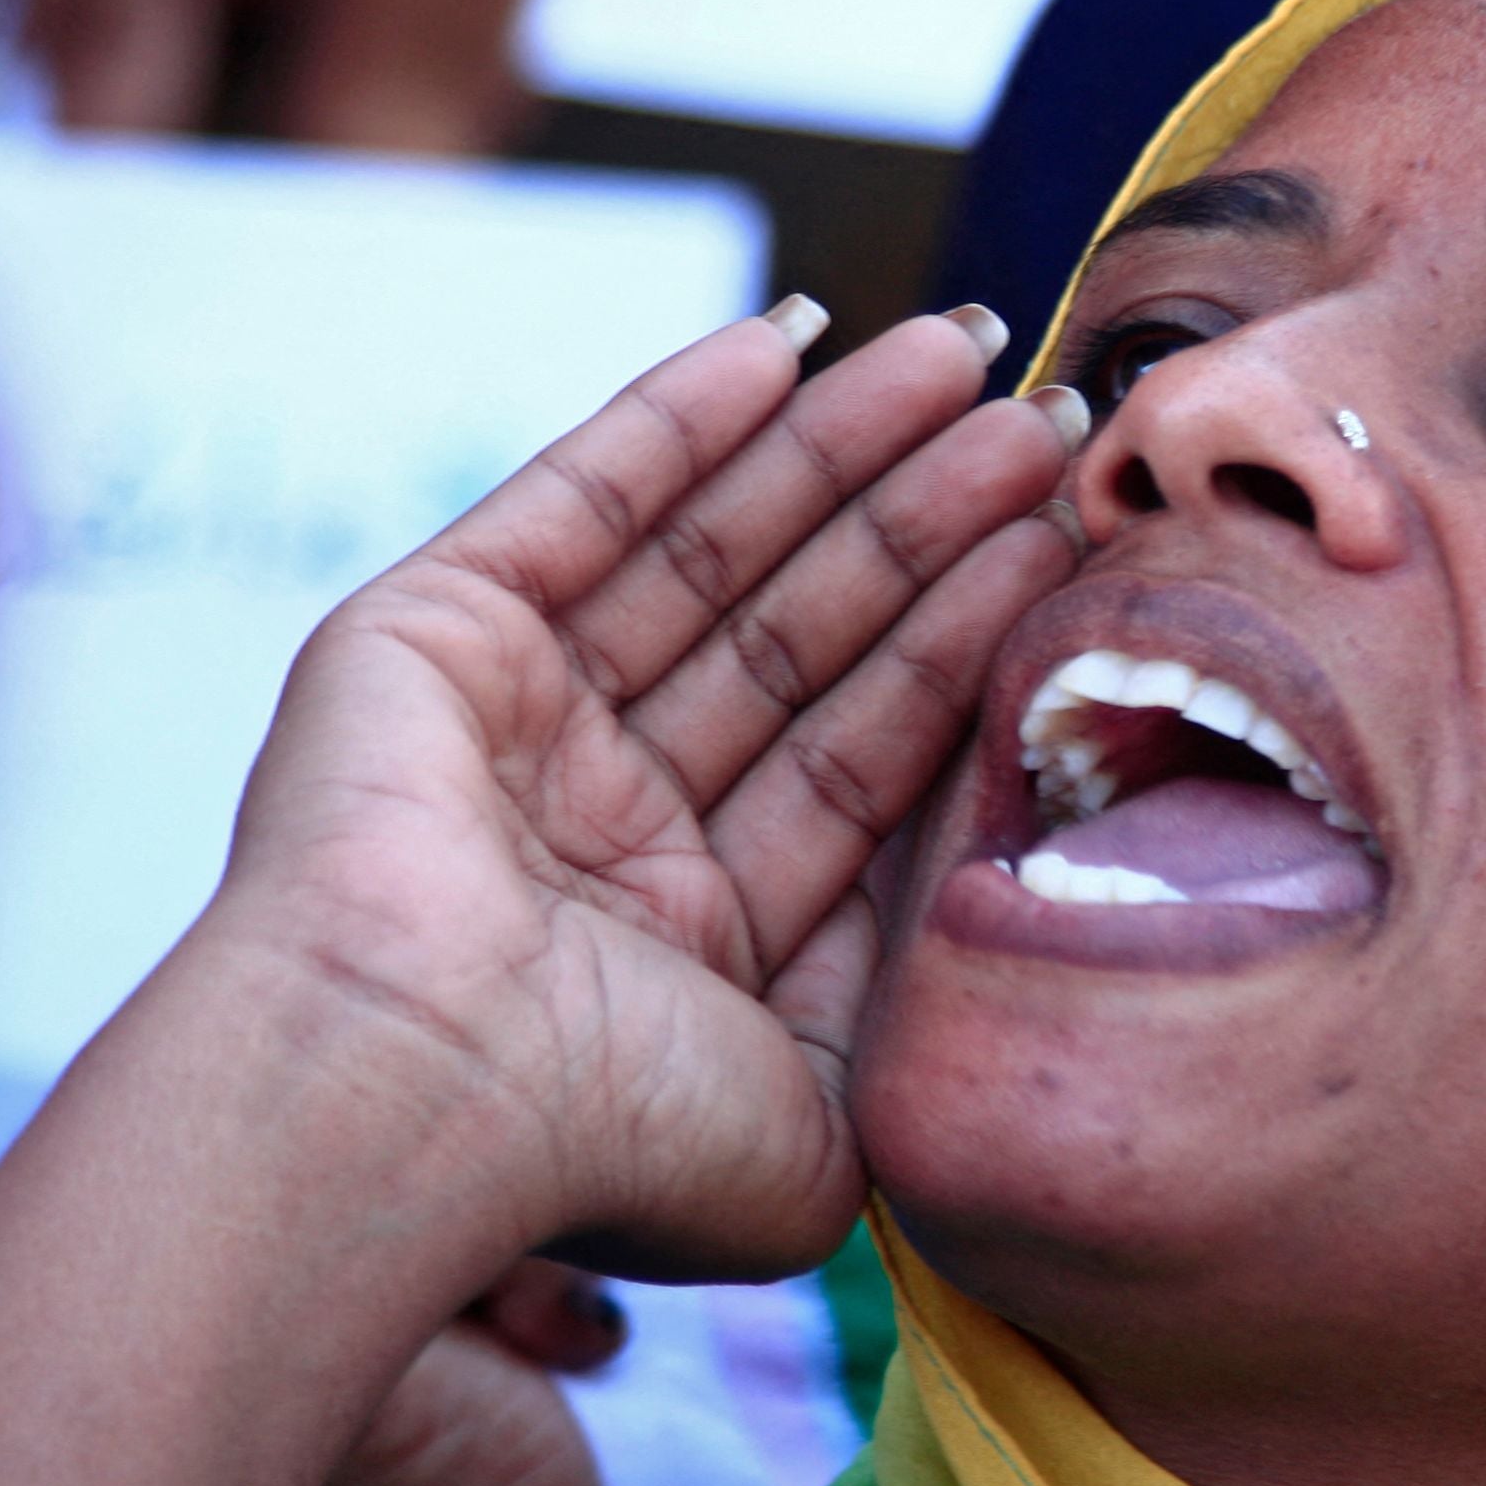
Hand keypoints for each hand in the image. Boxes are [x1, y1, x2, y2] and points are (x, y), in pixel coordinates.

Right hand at [200, 296, 1085, 1280]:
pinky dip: (682, 413)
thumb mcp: (822, 1125)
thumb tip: (993, 927)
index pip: (865, 749)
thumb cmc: (609, 1144)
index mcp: (695, 937)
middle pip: (807, 629)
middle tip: (1048, 414)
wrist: (409, 1098)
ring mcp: (515, 722)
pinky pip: (582, 498)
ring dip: (839, 443)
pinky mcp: (429, 633)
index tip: (1077, 531)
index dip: (973, 636)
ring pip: (714, 548)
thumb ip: (907, 1022)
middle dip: (930, 517)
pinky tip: (793, 340)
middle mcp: (607, 823)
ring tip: (961, 347)